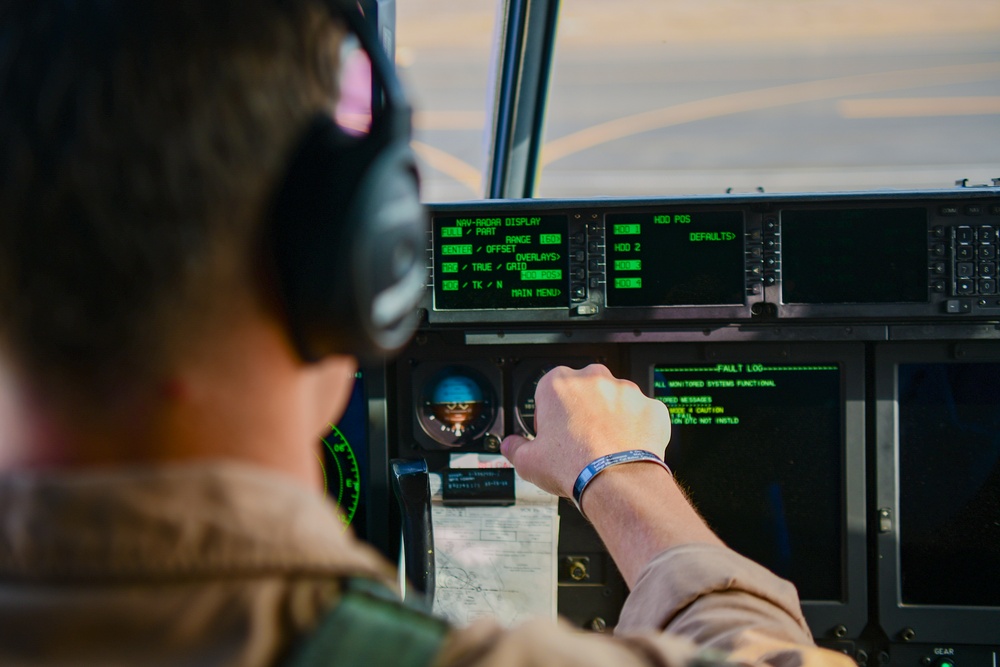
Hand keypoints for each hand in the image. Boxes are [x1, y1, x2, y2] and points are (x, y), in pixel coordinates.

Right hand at [501, 364, 670, 497]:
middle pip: (583, 392)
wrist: (617, 483)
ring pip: (615, 401)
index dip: (549, 416)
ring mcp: (626, 391)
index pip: (548, 392)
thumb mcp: (528, 462)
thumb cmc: (574, 466)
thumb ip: (515, 448)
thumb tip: (511, 446)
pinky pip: (641, 415)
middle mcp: (594, 379)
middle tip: (579, 442)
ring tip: (604, 450)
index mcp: (558, 384)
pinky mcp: (651, 407)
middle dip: (581, 412)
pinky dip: (636, 430)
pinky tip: (626, 450)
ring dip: (610, 419)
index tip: (553, 434)